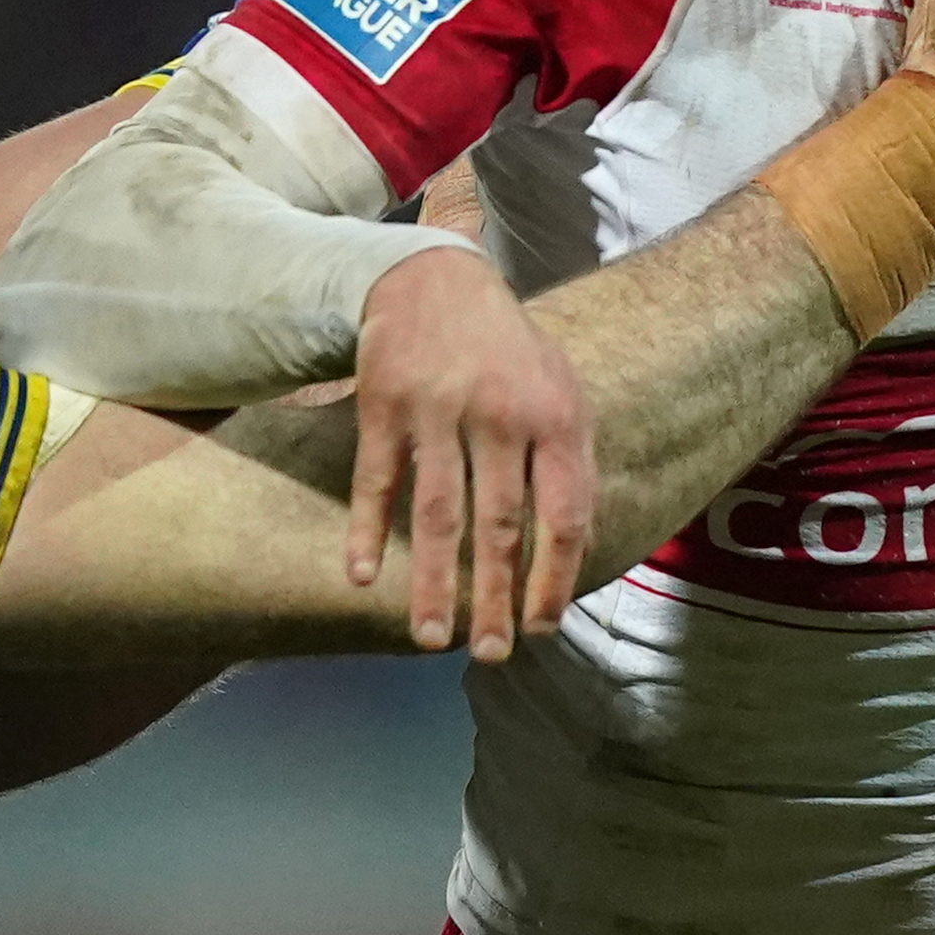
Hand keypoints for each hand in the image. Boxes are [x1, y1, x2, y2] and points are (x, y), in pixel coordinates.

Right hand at [347, 246, 597, 661]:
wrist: (436, 280)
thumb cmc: (510, 354)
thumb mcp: (561, 393)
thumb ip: (572, 466)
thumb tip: (572, 555)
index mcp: (555, 417)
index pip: (563, 514)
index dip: (553, 578)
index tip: (540, 629)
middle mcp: (498, 414)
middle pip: (499, 524)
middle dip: (494, 597)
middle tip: (489, 654)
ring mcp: (437, 408)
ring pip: (435, 511)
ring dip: (432, 580)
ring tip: (431, 637)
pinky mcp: (383, 402)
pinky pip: (375, 477)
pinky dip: (365, 528)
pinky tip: (361, 577)